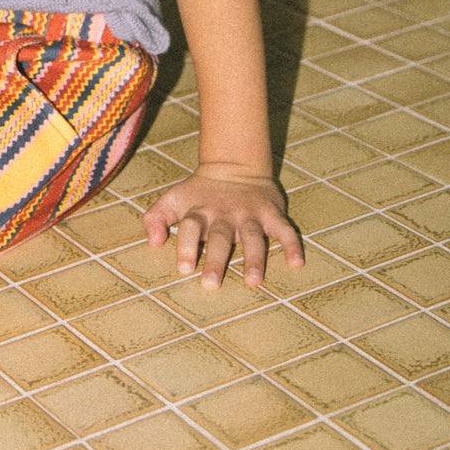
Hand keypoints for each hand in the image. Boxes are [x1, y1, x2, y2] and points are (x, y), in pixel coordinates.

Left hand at [143, 166, 303, 289]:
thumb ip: (156, 218)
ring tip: (253, 281)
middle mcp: (224, 214)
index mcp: (199, 211)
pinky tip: (296, 264)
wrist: (234, 166)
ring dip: (254, 258)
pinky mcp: (271, 214)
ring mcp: (250, 214)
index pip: (191, 227)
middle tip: (211, 284)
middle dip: (216, 260)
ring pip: (253, 237)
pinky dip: (292, 245)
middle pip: (220, 237)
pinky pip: (285, 229)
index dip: (187, 245)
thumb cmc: (198, 194)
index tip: (185, 268)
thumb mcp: (173, 199)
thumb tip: (153, 242)